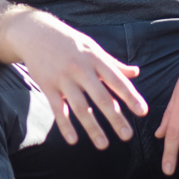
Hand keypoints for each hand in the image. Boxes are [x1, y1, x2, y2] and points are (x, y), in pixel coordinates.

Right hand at [12, 13, 148, 147]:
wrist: (36, 33)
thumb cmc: (69, 42)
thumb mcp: (93, 48)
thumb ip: (113, 64)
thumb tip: (136, 73)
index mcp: (95, 59)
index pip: (116, 80)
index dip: (130, 96)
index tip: (143, 112)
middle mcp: (80, 69)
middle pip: (100, 97)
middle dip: (115, 118)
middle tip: (127, 136)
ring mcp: (63, 78)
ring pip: (80, 107)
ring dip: (92, 128)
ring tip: (103, 145)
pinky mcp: (47, 85)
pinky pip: (57, 109)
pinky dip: (65, 125)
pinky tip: (73, 140)